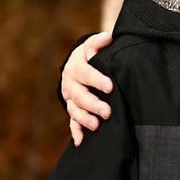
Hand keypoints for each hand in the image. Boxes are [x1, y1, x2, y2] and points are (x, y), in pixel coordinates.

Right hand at [61, 31, 113, 145]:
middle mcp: (70, 84)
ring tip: (97, 126)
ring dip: (84, 119)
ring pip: (74, 111)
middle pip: (79, 96)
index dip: (97, 80)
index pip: (86, 73)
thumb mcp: (92, 46)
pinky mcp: (72, 110)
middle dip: (92, 104)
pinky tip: (81, 141)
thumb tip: (108, 38)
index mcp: (75, 67)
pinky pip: (72, 123)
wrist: (76, 67)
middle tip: (107, 112)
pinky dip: (76, 132)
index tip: (110, 87)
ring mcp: (70, 99)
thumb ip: (99, 42)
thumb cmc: (90, 56)